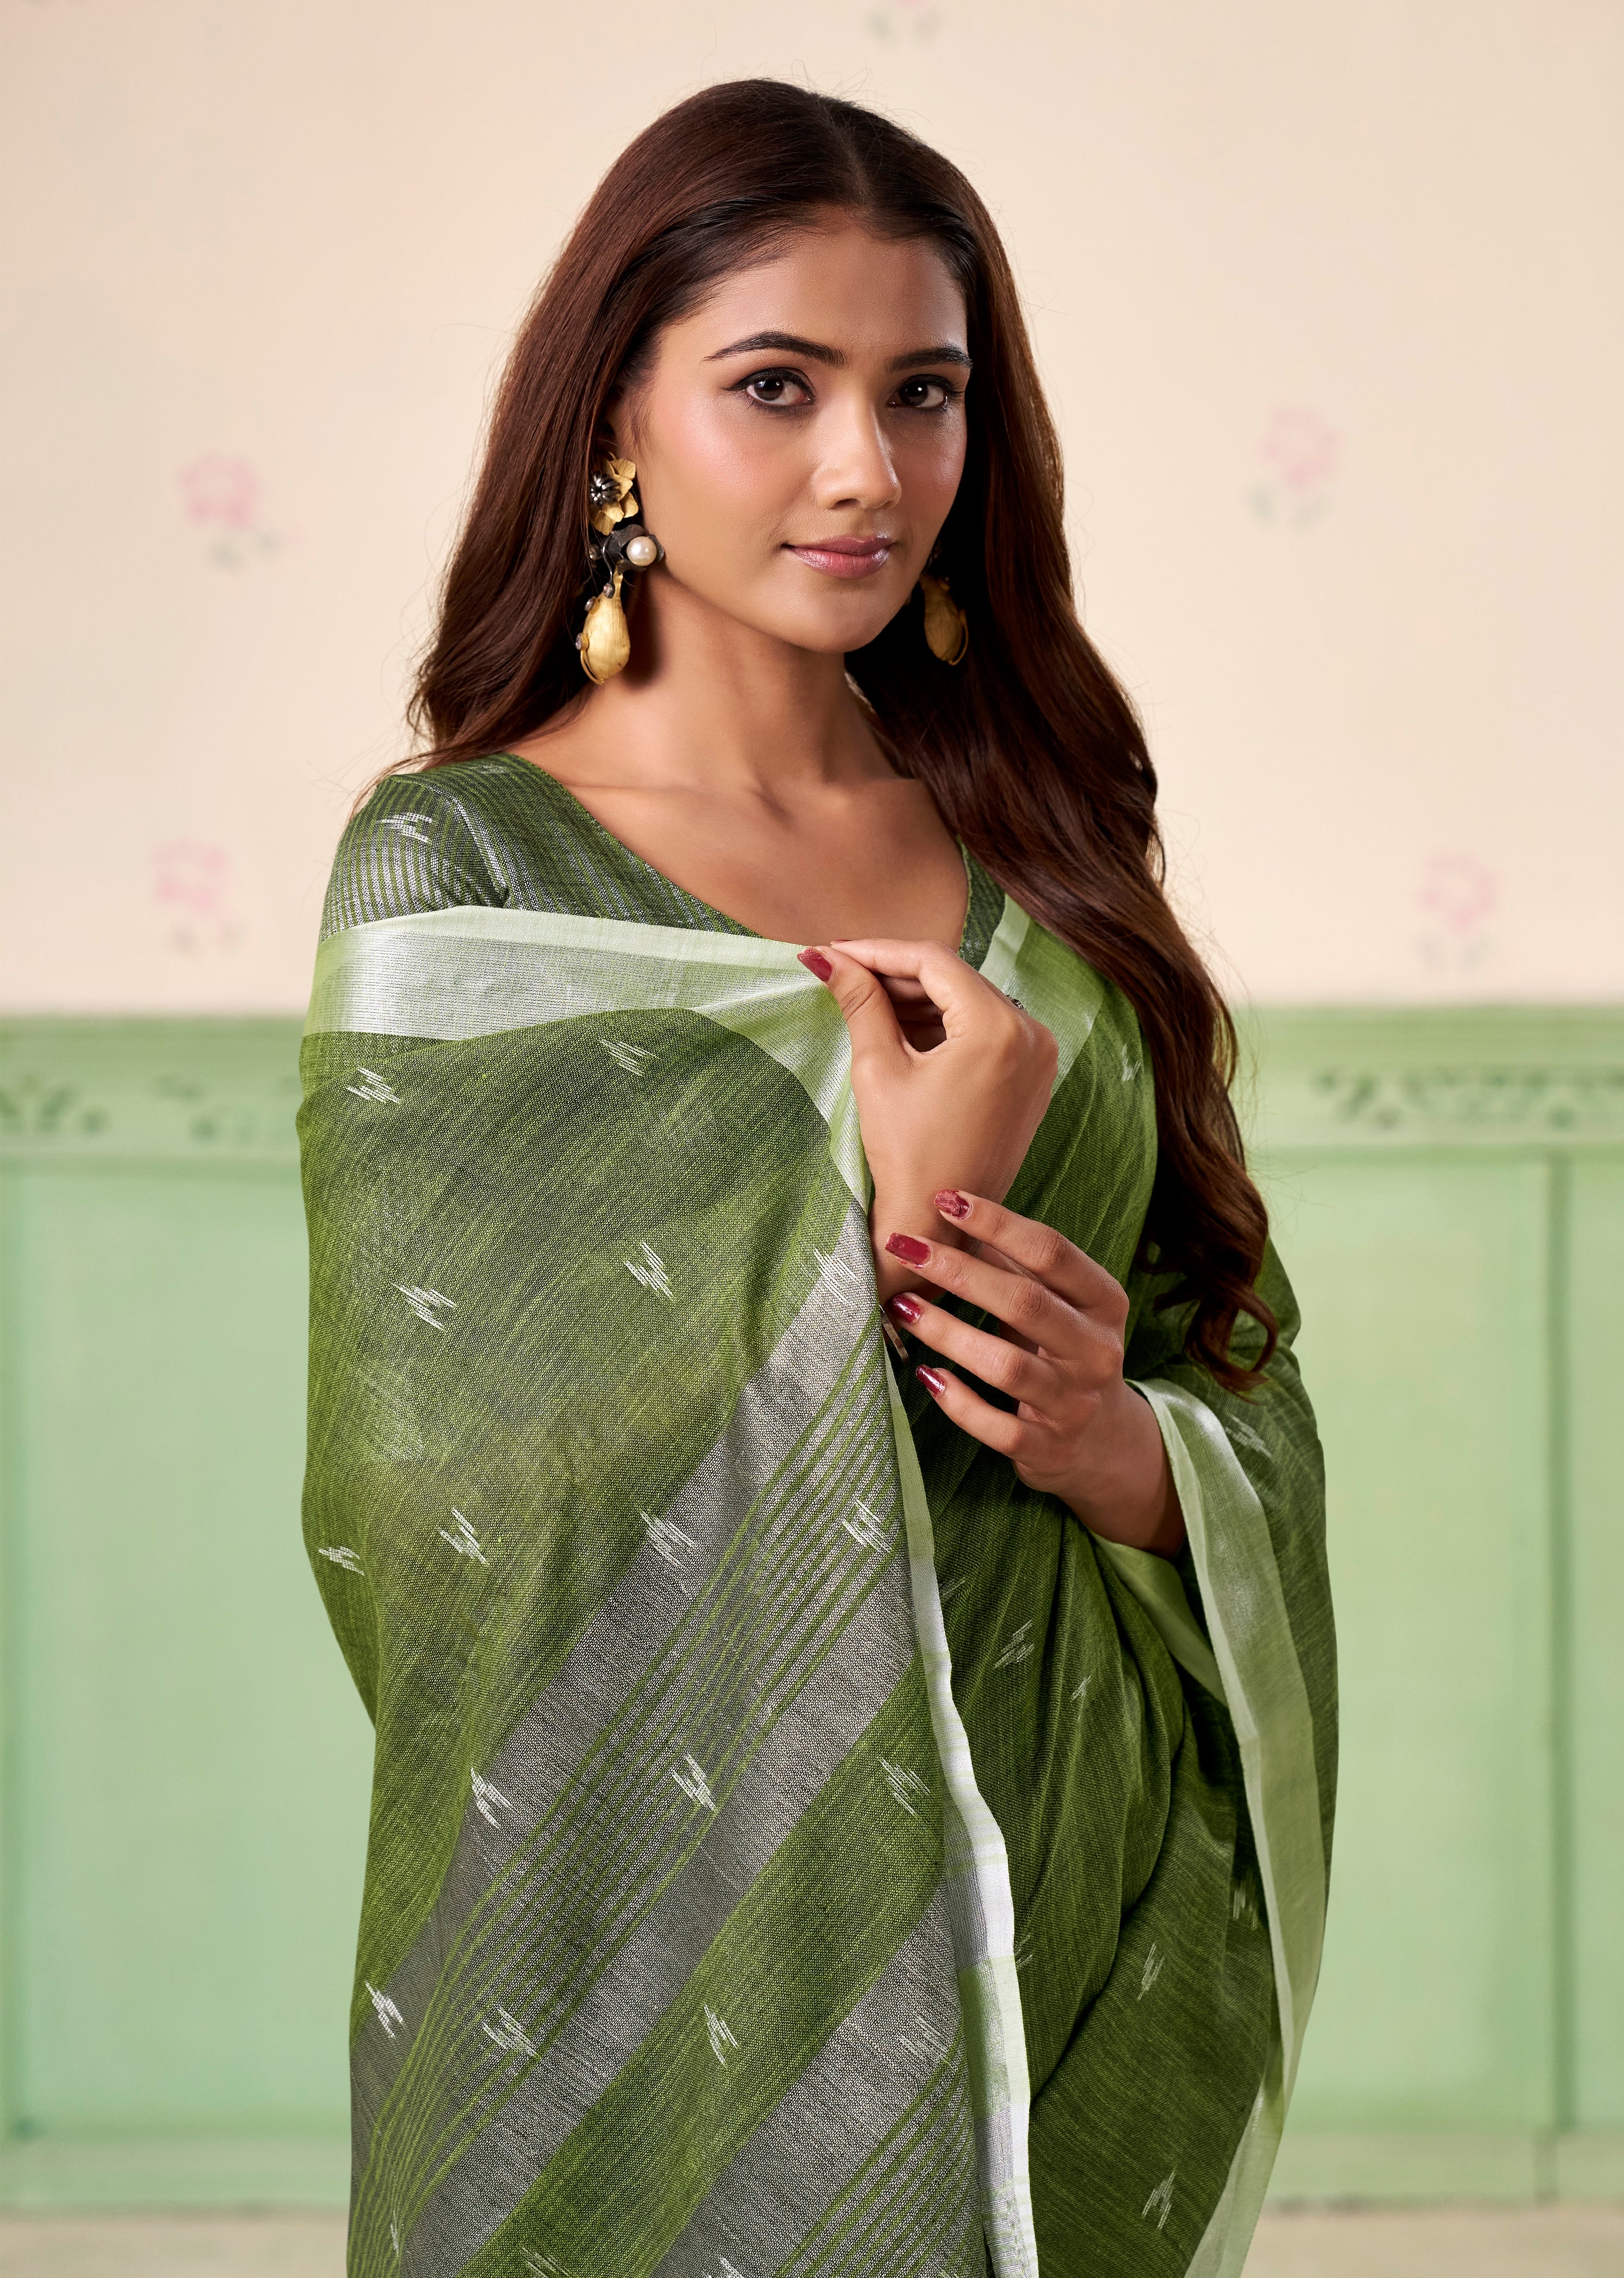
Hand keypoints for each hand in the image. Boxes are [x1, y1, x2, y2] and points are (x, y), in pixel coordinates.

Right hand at [799, 938, 1057, 1302]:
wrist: (940, 1224)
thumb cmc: (908, 1153)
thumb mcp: (879, 1070)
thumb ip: (860, 1003)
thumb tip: (826, 958)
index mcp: (998, 1029)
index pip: (933, 963)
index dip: (879, 951)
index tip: (836, 951)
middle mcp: (1032, 1035)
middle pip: (956, 978)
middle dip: (897, 973)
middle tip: (843, 972)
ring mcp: (1038, 1057)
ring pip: (970, 1001)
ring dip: (920, 997)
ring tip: (864, 999)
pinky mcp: (1033, 1077)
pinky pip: (987, 1030)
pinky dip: (946, 1023)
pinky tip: (902, 1027)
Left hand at [883, 1188, 1184, 1557]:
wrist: (1102, 1441)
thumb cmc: (1064, 1353)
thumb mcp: (1057, 1305)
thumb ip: (1016, 1267)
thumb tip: (952, 1214)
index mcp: (1104, 1303)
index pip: (1052, 1252)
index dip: (998, 1223)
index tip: (945, 1199)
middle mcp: (1096, 1351)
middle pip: (1026, 1303)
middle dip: (959, 1271)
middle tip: (904, 1247)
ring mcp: (1074, 1403)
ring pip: (1008, 1367)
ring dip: (948, 1333)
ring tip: (902, 1308)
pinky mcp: (1048, 1448)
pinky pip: (999, 1428)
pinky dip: (959, 1403)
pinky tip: (927, 1376)